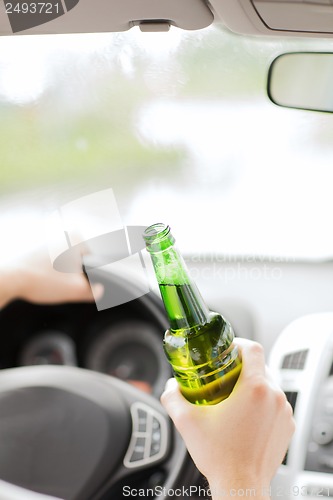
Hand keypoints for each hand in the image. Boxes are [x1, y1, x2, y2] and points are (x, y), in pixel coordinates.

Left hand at [0, 246, 102, 307]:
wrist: (12, 279)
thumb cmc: (41, 280)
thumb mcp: (76, 291)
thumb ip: (95, 292)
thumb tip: (99, 290)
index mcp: (77, 239)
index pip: (97, 262)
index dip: (92, 278)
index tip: (82, 285)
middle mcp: (65, 235)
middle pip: (83, 263)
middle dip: (77, 277)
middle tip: (65, 285)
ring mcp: (52, 241)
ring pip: (69, 265)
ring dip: (65, 276)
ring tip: (54, 282)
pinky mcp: (42, 249)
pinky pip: (57, 264)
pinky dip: (54, 273)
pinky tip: (47, 280)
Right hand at [161, 338, 294, 498]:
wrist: (241, 487)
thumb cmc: (220, 457)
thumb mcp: (187, 422)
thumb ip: (173, 397)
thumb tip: (170, 386)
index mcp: (255, 388)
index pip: (253, 348)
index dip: (238, 343)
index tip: (227, 349)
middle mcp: (274, 396)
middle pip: (260, 365)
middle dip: (241, 366)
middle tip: (224, 374)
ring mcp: (284, 412)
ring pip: (269, 384)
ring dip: (253, 385)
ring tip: (234, 396)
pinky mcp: (288, 425)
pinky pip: (276, 403)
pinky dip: (263, 403)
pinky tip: (246, 415)